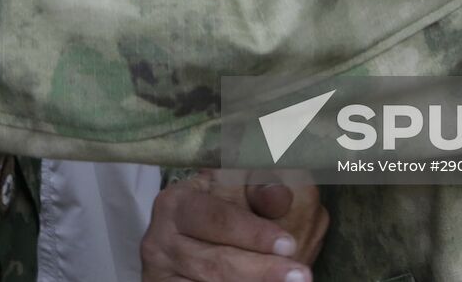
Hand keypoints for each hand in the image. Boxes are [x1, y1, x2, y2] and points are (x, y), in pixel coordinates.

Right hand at [140, 170, 322, 281]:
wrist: (197, 237)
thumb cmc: (222, 207)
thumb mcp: (237, 188)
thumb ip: (259, 188)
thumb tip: (278, 194)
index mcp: (177, 203)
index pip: (217, 219)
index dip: (254, 233)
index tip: (289, 245)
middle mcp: (160, 239)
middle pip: (216, 262)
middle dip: (262, 271)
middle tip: (301, 275)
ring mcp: (160, 273)